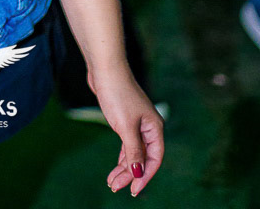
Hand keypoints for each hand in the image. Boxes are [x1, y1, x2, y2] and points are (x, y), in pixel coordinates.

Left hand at [88, 66, 164, 195]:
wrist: (105, 68)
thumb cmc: (117, 94)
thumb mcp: (125, 127)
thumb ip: (133, 152)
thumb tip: (139, 174)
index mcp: (154, 128)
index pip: (154, 159)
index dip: (145, 176)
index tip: (134, 190)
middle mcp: (148, 127)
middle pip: (142, 158)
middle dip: (130, 174)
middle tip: (115, 187)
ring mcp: (136, 123)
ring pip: (133, 152)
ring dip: (123, 168)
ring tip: (111, 183)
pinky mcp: (124, 119)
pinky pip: (126, 144)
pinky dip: (121, 156)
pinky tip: (115, 168)